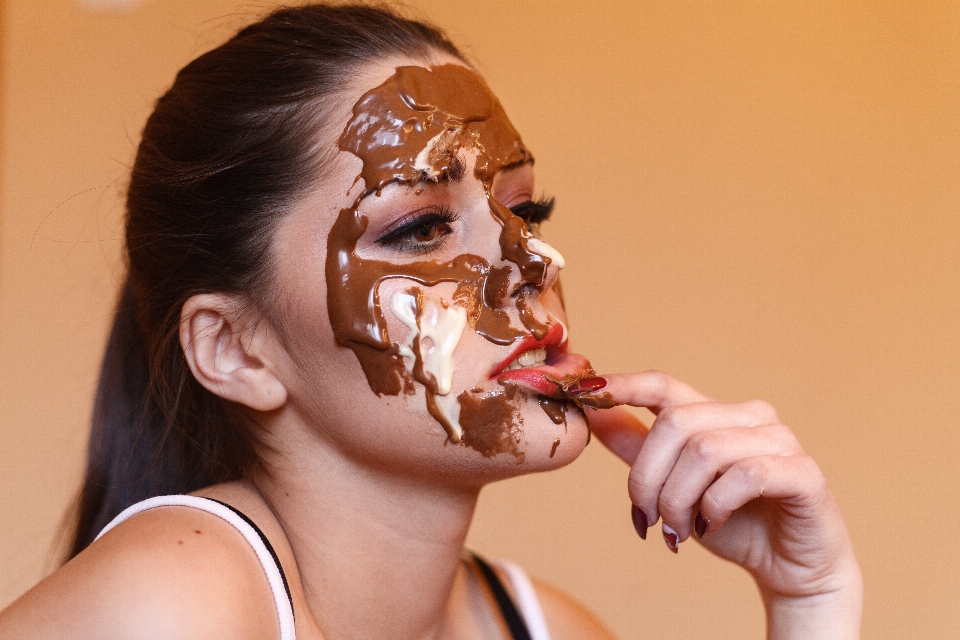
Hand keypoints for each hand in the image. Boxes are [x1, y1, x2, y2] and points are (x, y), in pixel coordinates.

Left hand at [575, 371, 861, 638]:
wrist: (790, 569)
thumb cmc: (732, 523)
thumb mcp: (672, 485)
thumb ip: (637, 448)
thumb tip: (593, 414)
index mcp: (715, 414)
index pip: (663, 385)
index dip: (622, 385)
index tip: (582, 390)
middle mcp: (749, 416)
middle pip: (674, 423)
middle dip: (647, 477)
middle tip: (645, 519)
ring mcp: (779, 440)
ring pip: (704, 451)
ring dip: (678, 499)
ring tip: (677, 531)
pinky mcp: (803, 472)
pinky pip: (743, 476)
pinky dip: (715, 505)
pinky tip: (710, 525)